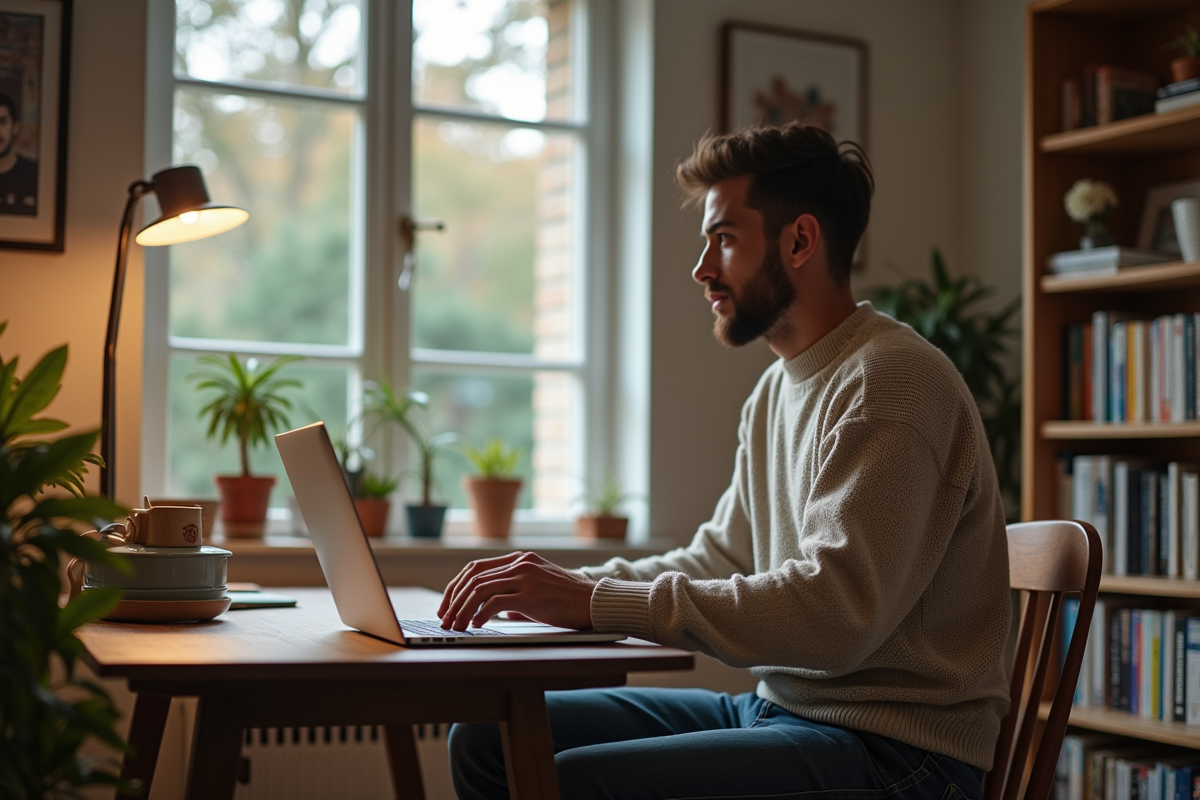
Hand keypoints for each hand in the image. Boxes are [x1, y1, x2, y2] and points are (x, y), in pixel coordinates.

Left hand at [437, 551, 596, 631]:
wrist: (593, 601)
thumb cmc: (568, 599)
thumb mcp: (539, 588)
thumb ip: (516, 594)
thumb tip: (496, 609)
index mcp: (519, 559)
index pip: (476, 568)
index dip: (456, 586)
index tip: (447, 605)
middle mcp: (519, 564)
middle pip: (473, 577)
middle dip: (453, 599)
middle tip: (445, 618)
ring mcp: (524, 577)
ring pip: (479, 589)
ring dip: (462, 609)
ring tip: (456, 625)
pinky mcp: (530, 594)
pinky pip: (494, 602)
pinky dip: (480, 614)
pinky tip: (476, 624)